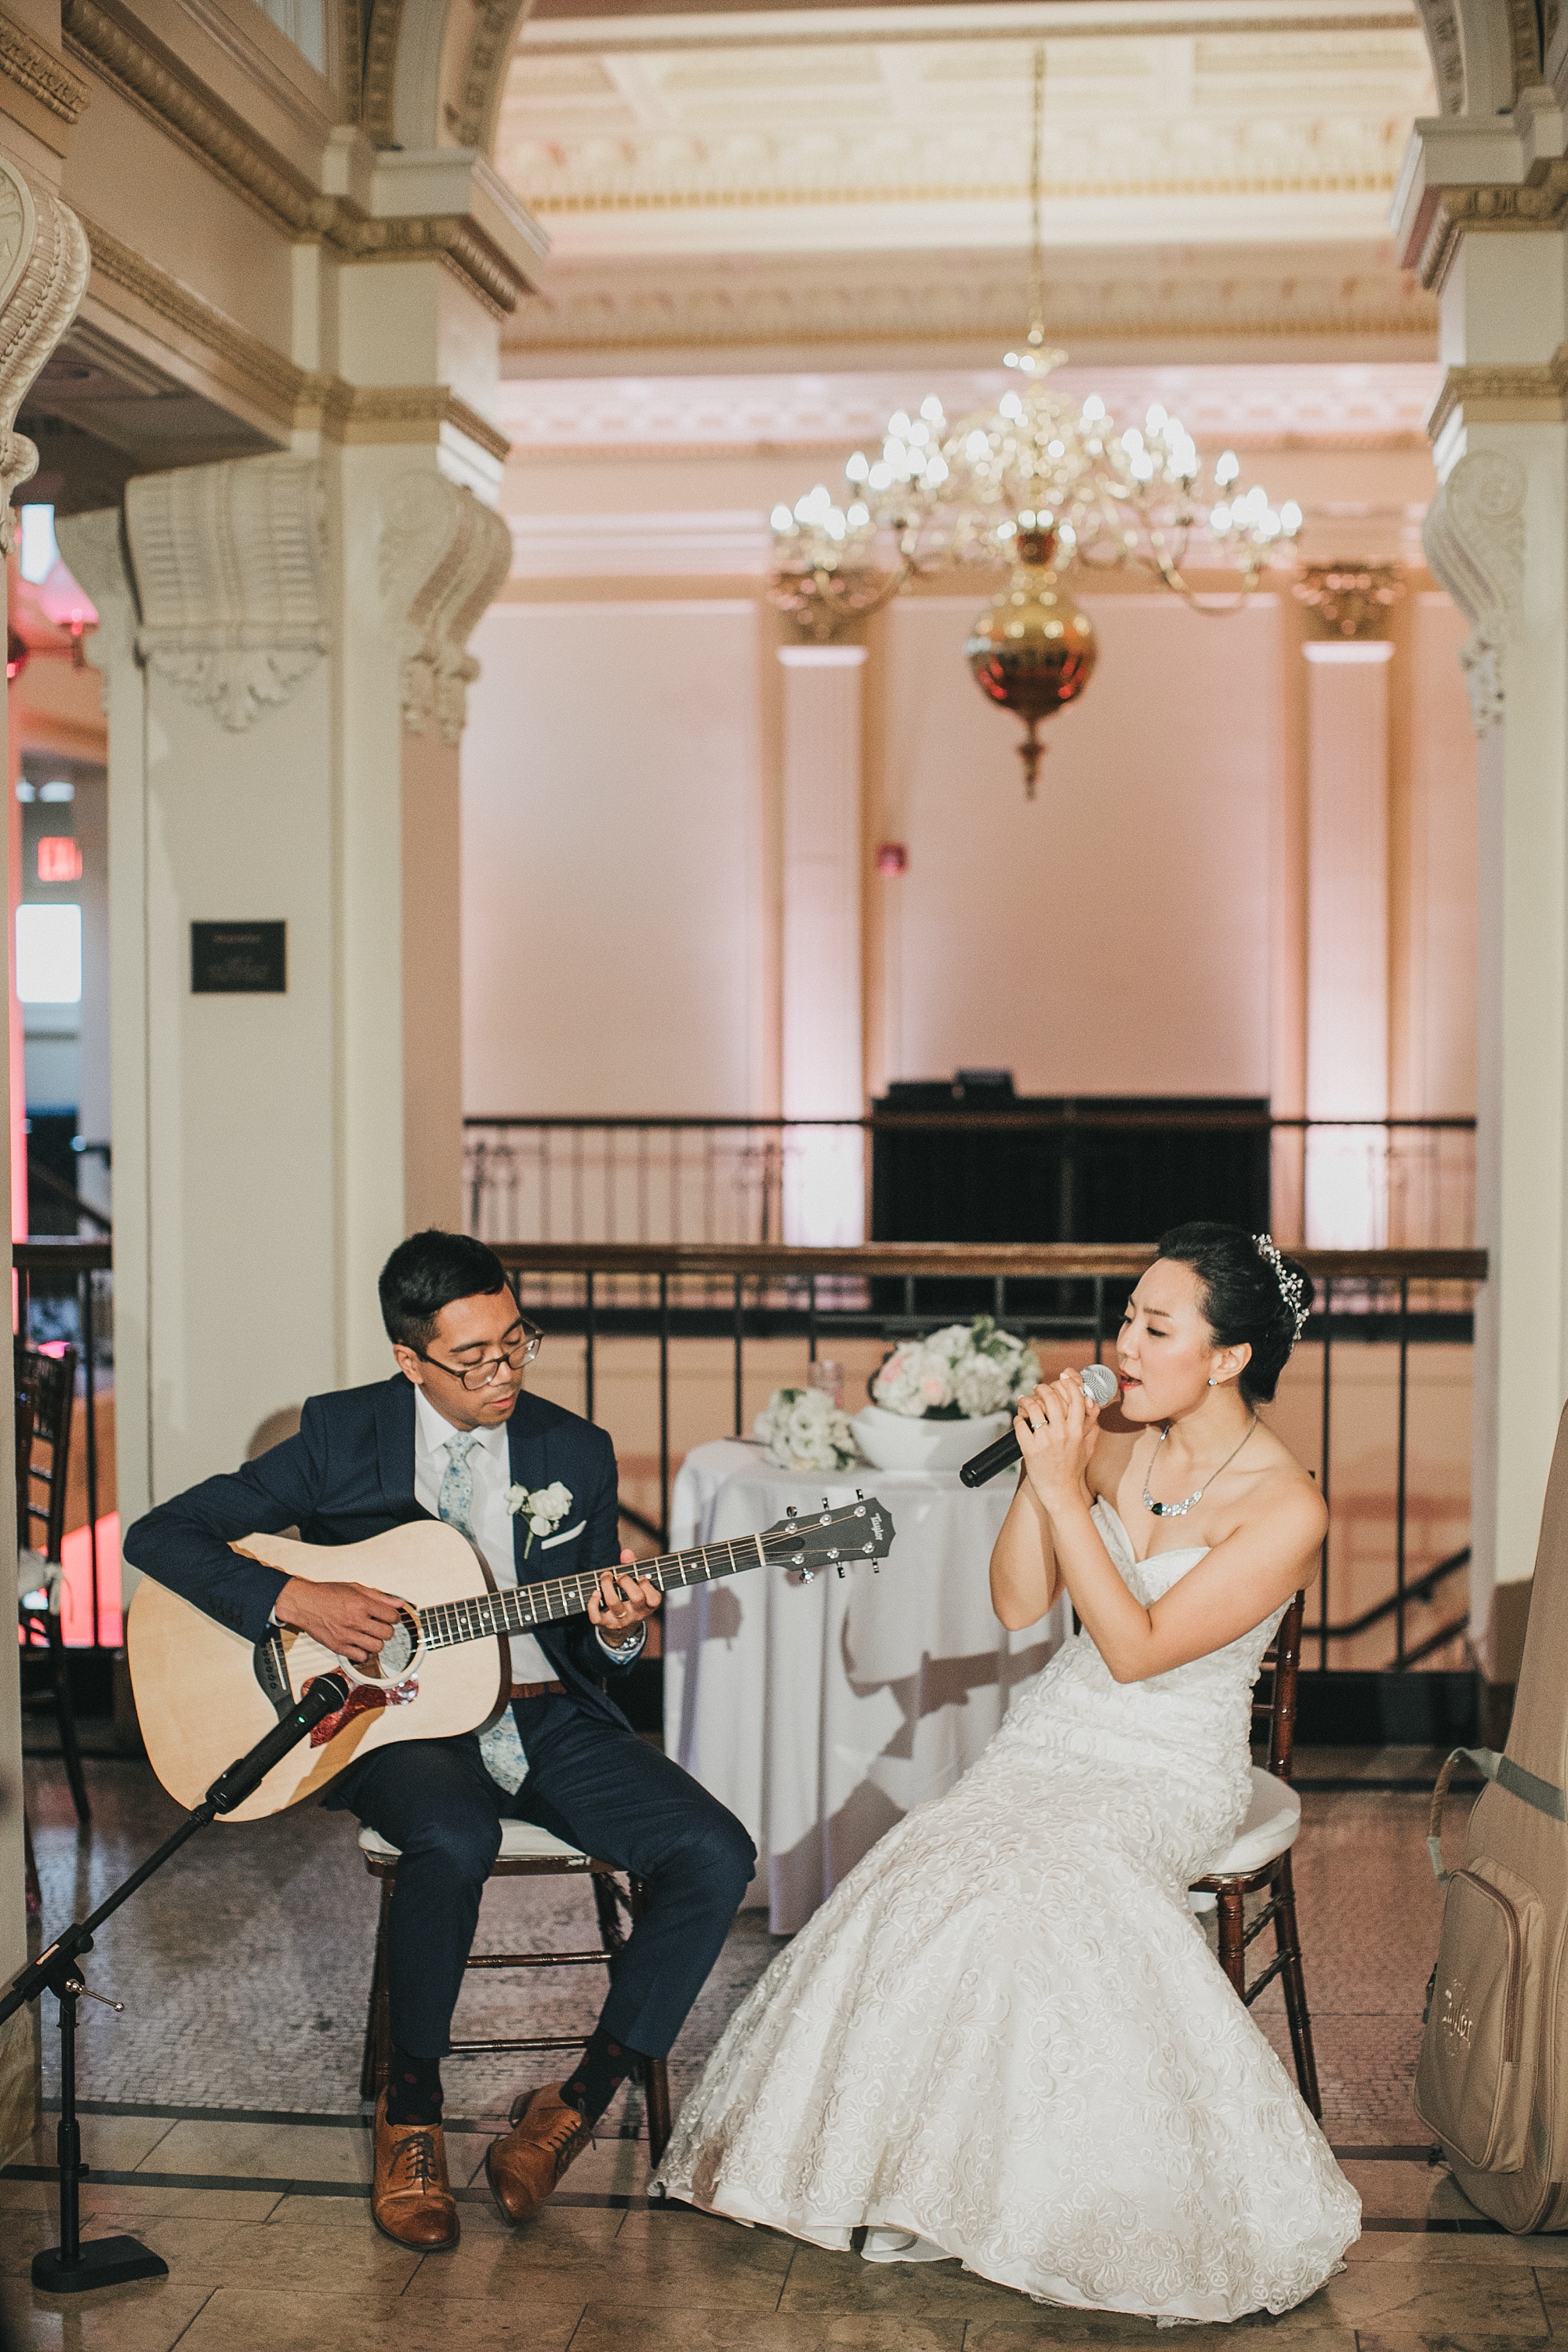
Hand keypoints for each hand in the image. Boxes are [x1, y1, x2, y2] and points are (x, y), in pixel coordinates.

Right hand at [275, 1576, 403, 1665]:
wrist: (303, 1603)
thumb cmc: (326, 1594)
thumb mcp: (355, 1588)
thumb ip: (379, 1596)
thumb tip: (398, 1603)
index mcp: (361, 1604)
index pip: (392, 1616)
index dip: (394, 1616)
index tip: (390, 1617)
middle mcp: (355, 1620)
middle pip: (387, 1633)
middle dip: (387, 1629)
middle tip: (380, 1626)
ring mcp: (346, 1635)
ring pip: (377, 1647)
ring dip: (377, 1642)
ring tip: (370, 1635)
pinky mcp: (338, 1647)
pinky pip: (361, 1658)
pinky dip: (364, 1653)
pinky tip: (360, 1644)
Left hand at [587, 1547, 661, 1645]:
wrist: (621, 1632)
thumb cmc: (630, 1601)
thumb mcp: (637, 1588)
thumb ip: (633, 1567)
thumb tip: (626, 1553)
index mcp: (648, 1606)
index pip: (654, 1598)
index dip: (647, 1585)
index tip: (639, 1577)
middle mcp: (636, 1614)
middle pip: (636, 1598)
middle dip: (626, 1581)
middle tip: (620, 1576)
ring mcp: (620, 1620)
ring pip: (614, 1603)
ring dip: (607, 1585)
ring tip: (606, 1576)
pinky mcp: (604, 1624)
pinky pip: (596, 1616)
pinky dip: (593, 1602)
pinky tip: (595, 1592)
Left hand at [1014, 1372, 1101, 1514]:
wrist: (1061, 1492)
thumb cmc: (1073, 1469)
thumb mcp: (1087, 1445)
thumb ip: (1089, 1424)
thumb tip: (1091, 1403)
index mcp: (1077, 1431)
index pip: (1076, 1398)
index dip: (1068, 1382)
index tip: (1062, 1376)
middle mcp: (1062, 1433)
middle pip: (1051, 1397)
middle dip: (1042, 1388)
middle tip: (1037, 1388)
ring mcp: (1045, 1441)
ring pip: (1032, 1407)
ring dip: (1025, 1400)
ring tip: (1023, 1401)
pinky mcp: (1029, 1448)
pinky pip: (1019, 1424)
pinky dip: (1017, 1418)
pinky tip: (1019, 1420)